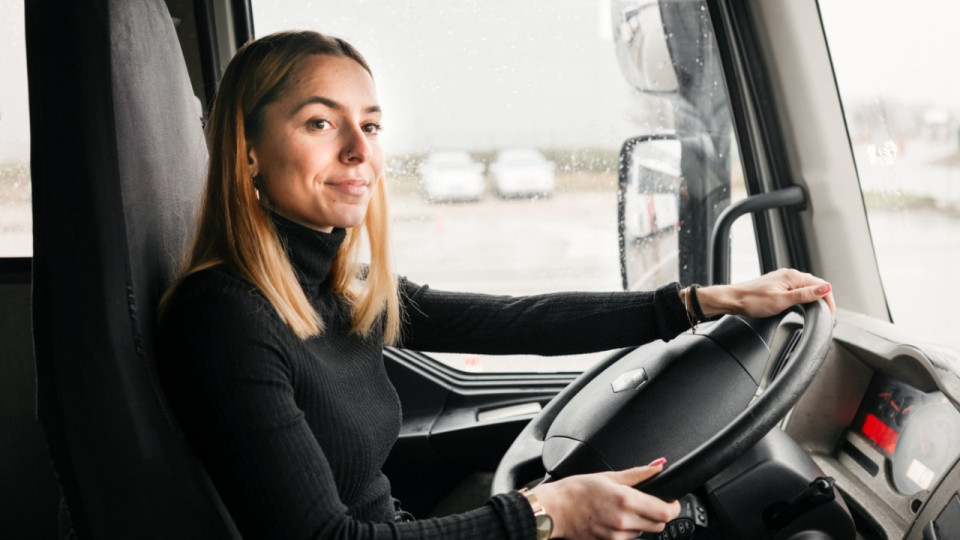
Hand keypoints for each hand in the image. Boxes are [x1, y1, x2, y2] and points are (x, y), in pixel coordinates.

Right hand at [531, 459, 679, 538]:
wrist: (555, 510)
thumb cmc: (576, 491)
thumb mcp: (609, 476)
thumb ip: (638, 474)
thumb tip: (658, 467)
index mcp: (625, 500)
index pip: (666, 512)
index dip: (673, 506)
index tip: (670, 500)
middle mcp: (624, 521)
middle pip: (660, 525)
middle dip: (660, 514)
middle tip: (650, 502)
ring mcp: (617, 536)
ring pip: (645, 532)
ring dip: (643, 522)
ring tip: (626, 509)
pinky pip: (630, 538)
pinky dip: (629, 529)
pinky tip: (615, 518)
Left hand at [697, 268, 835, 317]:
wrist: (733, 299)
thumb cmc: (752, 301)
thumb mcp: (781, 301)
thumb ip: (804, 295)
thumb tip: (826, 288)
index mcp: (793, 277)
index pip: (821, 286)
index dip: (829, 301)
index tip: (830, 315)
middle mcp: (790, 275)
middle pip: (816, 285)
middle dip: (824, 300)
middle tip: (826, 317)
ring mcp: (783, 279)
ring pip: (807, 287)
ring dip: (815, 298)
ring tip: (818, 312)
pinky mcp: (778, 284)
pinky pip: (797, 289)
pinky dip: (805, 297)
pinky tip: (803, 305)